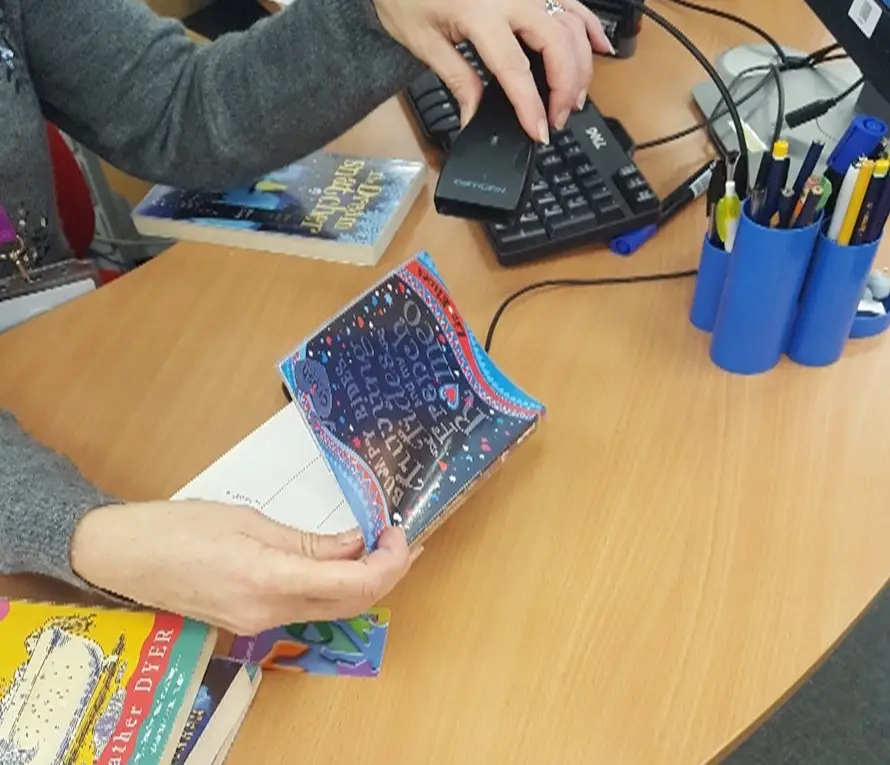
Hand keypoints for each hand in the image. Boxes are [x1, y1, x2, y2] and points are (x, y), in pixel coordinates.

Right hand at [70, 500, 416, 633]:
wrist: (123, 558)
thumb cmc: (178, 527)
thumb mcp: (249, 521)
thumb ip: (308, 541)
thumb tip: (356, 543)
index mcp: (270, 579)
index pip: (353, 583)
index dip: (389, 561)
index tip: (400, 532)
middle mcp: (270, 611)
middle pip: (351, 603)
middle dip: (388, 574)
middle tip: (406, 540)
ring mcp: (260, 621)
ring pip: (333, 610)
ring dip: (366, 582)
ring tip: (386, 549)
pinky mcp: (252, 620)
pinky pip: (309, 608)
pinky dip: (336, 587)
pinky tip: (344, 563)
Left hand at [373, 0, 613, 142]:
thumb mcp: (424, 43)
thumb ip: (457, 80)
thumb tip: (474, 117)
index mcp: (480, 14)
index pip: (515, 69)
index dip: (530, 106)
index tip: (538, 132)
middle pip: (557, 44)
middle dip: (565, 87)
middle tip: (557, 119)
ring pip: (571, 23)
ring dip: (581, 64)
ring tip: (574, 98)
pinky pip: (571, 2)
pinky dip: (589, 25)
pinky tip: (600, 48)